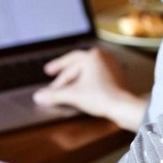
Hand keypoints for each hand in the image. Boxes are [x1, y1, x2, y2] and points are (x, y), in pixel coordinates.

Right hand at [32, 47, 146, 131]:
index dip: (56, 67)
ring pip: (88, 71)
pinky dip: (87, 82)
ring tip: (66, 87)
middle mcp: (103, 57)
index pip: (69, 61)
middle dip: (65, 76)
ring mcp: (112, 66)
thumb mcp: (73, 95)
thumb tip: (38, 96)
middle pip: (78, 66)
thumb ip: (54, 95)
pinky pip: (97, 77)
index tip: (48, 71)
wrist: (124, 106)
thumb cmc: (102, 96)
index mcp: (93, 56)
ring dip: (76, 79)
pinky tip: (82, 90)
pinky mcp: (117, 77)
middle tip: (54, 82)